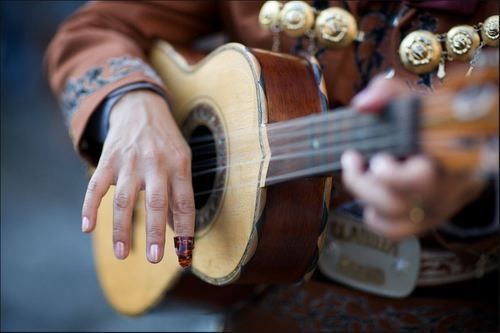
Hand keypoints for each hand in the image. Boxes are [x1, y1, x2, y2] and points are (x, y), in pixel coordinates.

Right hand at [81, 90, 194, 263]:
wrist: (141, 107)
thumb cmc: (165, 141)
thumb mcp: (181, 160)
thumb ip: (179, 193)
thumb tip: (179, 230)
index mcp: (179, 166)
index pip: (185, 203)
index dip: (185, 230)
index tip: (185, 253)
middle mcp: (156, 164)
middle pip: (156, 203)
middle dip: (155, 233)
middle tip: (155, 259)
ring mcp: (130, 162)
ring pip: (124, 200)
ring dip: (122, 229)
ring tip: (122, 254)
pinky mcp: (108, 159)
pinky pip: (96, 186)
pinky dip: (89, 207)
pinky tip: (87, 228)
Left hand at [340, 76, 484, 239]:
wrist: (458, 153)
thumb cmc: (430, 126)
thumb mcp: (416, 102)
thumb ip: (389, 93)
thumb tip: (363, 104)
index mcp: (451, 153)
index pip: (426, 174)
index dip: (393, 176)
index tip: (375, 159)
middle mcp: (449, 186)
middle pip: (403, 200)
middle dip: (365, 182)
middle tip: (351, 160)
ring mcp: (439, 207)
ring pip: (396, 217)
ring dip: (365, 195)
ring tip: (357, 172)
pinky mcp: (428, 222)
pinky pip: (395, 231)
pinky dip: (375, 216)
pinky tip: (371, 197)